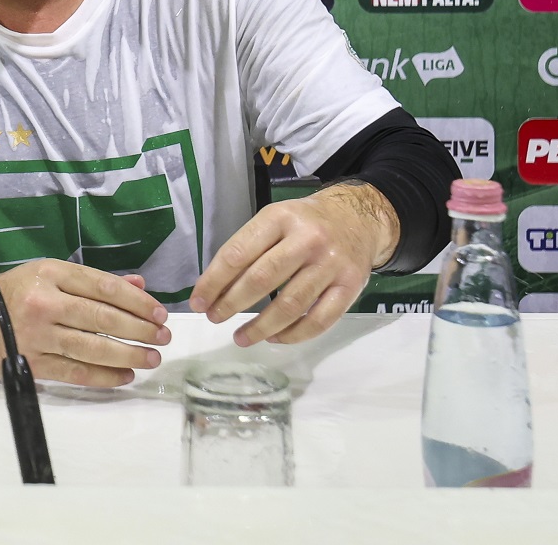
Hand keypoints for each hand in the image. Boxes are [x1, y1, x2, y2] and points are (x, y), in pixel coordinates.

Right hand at [0, 258, 169, 388]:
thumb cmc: (13, 293)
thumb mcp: (48, 274)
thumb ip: (93, 281)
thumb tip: (138, 287)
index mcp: (49, 274)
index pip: (103, 286)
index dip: (136, 301)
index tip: (159, 312)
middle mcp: (43, 302)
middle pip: (102, 318)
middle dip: (139, 329)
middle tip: (163, 337)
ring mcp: (36, 335)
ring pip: (92, 348)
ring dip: (128, 354)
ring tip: (151, 358)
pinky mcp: (32, 363)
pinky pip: (75, 372)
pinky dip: (104, 376)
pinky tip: (124, 375)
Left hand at [190, 182, 397, 346]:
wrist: (358, 219)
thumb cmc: (304, 222)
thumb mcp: (274, 219)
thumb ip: (248, 248)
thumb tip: (215, 287)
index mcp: (279, 218)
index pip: (238, 253)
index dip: (214, 281)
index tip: (199, 301)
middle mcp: (308, 240)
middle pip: (262, 279)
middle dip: (231, 303)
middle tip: (214, 318)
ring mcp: (332, 264)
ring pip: (291, 305)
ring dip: (261, 327)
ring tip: (240, 337)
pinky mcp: (351, 287)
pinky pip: (320, 320)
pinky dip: (295, 334)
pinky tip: (275, 338)